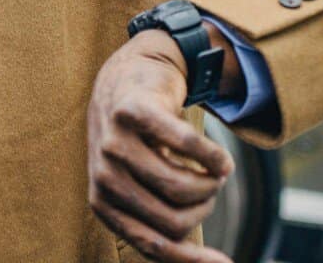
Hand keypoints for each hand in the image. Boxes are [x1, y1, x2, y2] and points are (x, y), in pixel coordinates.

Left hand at [87, 30, 235, 261]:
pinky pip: (190, 147)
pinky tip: (220, 157)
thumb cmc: (141, 141)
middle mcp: (103, 174)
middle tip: (208, 185)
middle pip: (176, 219)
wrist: (128, 77)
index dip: (191, 260)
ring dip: (212, 181)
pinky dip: (216, 156)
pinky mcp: (133, 111)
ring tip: (210, 167)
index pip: (152, 243)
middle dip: (204, 208)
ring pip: (185, 187)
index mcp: (102, 200)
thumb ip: (163, 220)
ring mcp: (114, 142)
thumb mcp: (141, 184)